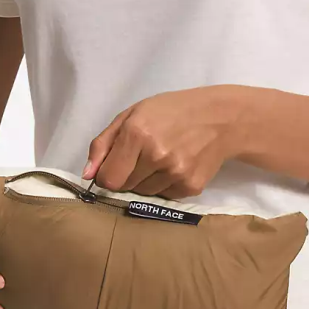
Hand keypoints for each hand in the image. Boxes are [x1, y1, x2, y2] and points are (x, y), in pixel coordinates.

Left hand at [82, 84, 248, 198]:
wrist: (221, 119)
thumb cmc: (171, 111)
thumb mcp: (132, 115)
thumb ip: (104, 144)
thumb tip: (88, 175)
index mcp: (137, 134)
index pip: (108, 178)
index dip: (107, 174)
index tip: (115, 166)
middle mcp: (156, 156)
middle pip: (124, 187)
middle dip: (127, 175)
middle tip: (142, 157)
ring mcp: (175, 173)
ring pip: (143, 194)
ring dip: (146, 182)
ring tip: (161, 160)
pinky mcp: (190, 187)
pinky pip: (163, 197)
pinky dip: (164, 186)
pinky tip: (175, 166)